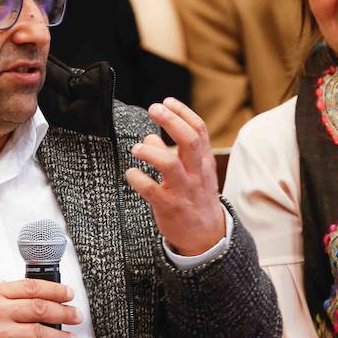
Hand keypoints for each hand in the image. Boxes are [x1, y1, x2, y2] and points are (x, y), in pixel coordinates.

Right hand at [0, 280, 80, 337]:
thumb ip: (12, 296)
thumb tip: (48, 296)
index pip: (32, 287)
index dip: (55, 290)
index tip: (69, 294)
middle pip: (40, 309)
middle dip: (64, 312)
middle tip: (76, 315)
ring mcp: (2, 335)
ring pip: (41, 333)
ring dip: (62, 337)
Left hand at [125, 98, 226, 256]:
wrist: (206, 236)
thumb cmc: (196, 198)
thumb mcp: (194, 173)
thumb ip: (174, 153)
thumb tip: (150, 136)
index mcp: (203, 162)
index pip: (198, 130)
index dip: (182, 113)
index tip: (166, 101)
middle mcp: (196, 173)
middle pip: (188, 140)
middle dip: (171, 121)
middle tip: (154, 109)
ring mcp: (183, 190)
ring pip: (170, 164)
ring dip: (150, 152)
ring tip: (137, 148)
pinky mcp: (169, 206)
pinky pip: (151, 189)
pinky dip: (137, 179)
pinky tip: (131, 174)